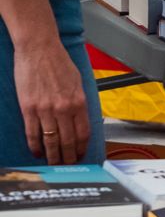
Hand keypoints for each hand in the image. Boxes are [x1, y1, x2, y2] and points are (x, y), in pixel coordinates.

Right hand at [14, 32, 88, 163]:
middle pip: (67, 141)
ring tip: (53, 165)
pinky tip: (37, 153)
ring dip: (52, 156)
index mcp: (79, 101)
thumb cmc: (59, 63)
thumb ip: (79, 102)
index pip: (83, 133)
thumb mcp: (78, 82)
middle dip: (68, 157)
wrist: (39, 50)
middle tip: (67, 166)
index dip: (81, 148)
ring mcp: (45, 110)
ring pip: (50, 141)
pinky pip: (33, 133)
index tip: (80, 156)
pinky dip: (35, 146)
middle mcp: (64, 108)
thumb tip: (80, 120)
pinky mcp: (29, 108)